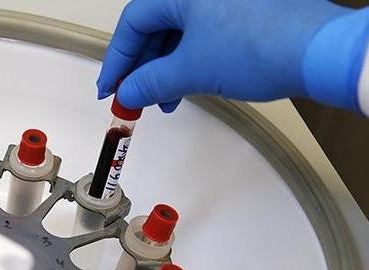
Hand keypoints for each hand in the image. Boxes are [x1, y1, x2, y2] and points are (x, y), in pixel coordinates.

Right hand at [97, 0, 363, 111]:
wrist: (318, 51)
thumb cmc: (255, 48)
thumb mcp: (190, 70)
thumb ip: (149, 83)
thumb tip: (127, 93)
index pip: (133, 22)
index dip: (117, 60)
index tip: (109, 89)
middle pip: (155, 27)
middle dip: (142, 68)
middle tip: (133, 98)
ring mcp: (224, 0)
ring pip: (179, 33)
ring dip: (165, 69)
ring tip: (164, 101)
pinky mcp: (244, 11)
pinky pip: (202, 34)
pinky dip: (189, 61)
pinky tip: (187, 87)